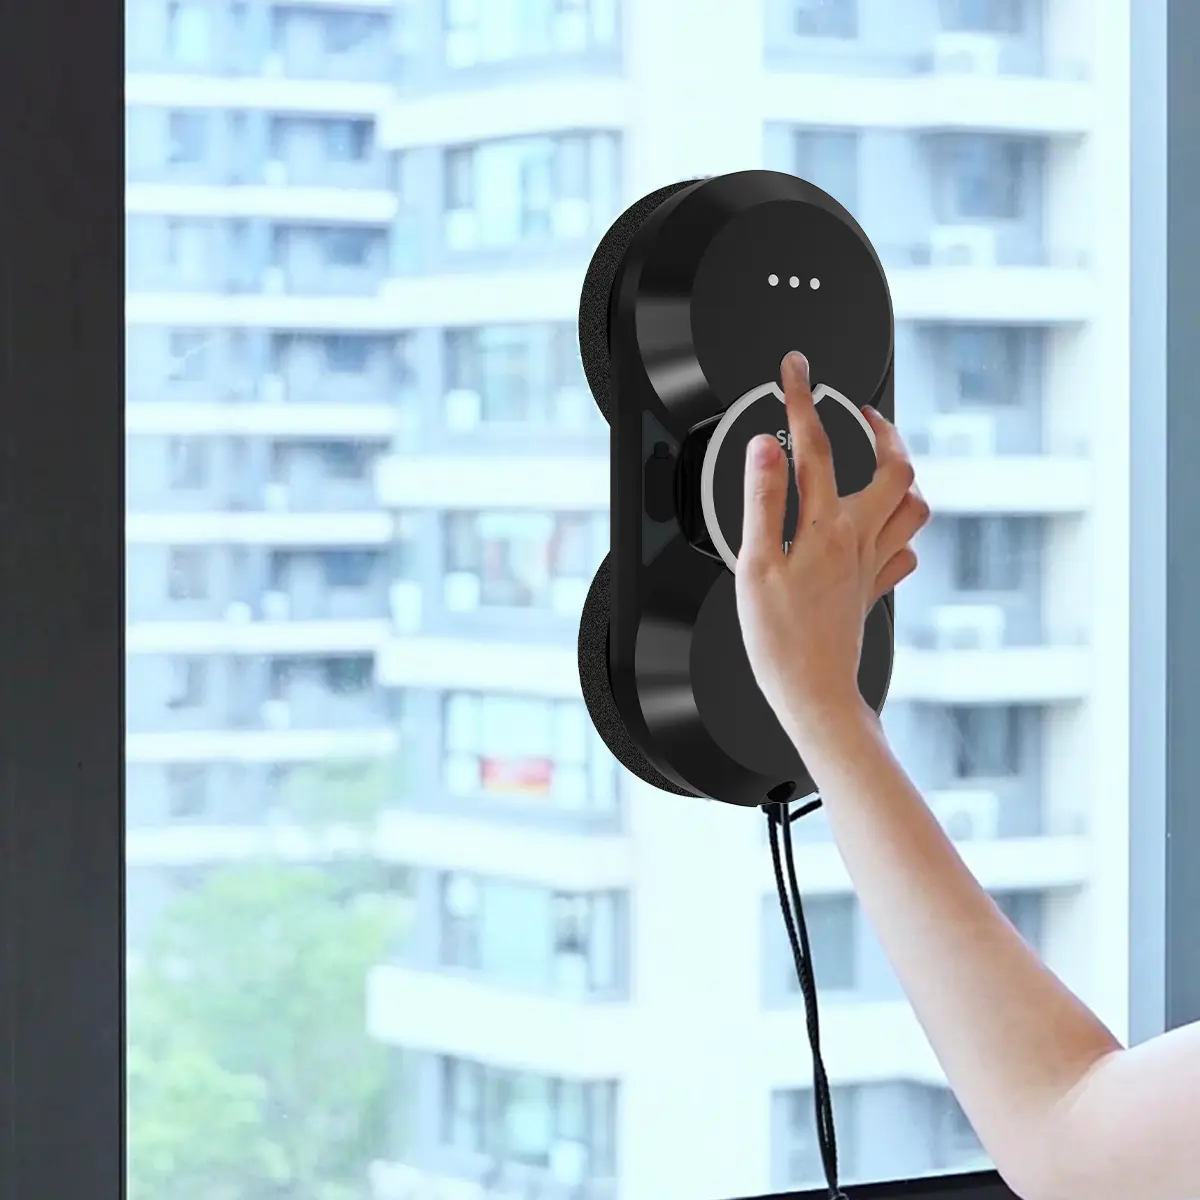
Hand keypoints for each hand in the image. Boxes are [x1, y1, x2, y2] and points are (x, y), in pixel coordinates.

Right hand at [735, 351, 929, 749]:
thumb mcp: (756, 564)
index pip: (816, 447)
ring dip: (902, 475)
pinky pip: (904, 549)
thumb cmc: (780, 639)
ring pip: (913, 505)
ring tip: (882, 459)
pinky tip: (882, 527)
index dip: (803, 400)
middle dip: (882, 428)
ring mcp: (873, 564)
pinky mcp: (874, 588)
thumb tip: (766, 448)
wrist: (813, 692)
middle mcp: (860, 539)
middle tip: (861, 410)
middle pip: (895, 468)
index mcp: (827, 527)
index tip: (797, 370)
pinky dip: (899, 528)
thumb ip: (763, 500)